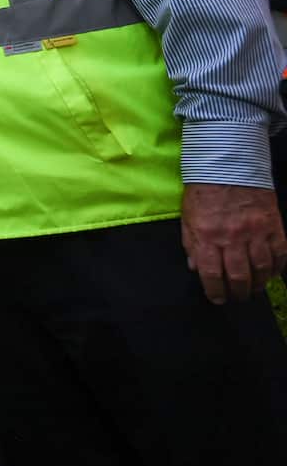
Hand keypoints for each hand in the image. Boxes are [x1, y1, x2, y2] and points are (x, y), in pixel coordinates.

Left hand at [181, 183, 286, 303]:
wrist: (228, 166)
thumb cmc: (203, 192)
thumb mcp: (188, 218)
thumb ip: (191, 244)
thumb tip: (195, 268)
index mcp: (207, 236)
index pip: (211, 274)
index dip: (215, 291)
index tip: (217, 299)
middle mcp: (231, 237)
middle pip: (238, 277)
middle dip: (237, 293)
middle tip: (237, 297)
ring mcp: (255, 232)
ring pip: (261, 270)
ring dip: (258, 284)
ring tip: (253, 288)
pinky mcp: (273, 226)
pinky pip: (279, 254)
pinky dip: (276, 268)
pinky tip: (270, 273)